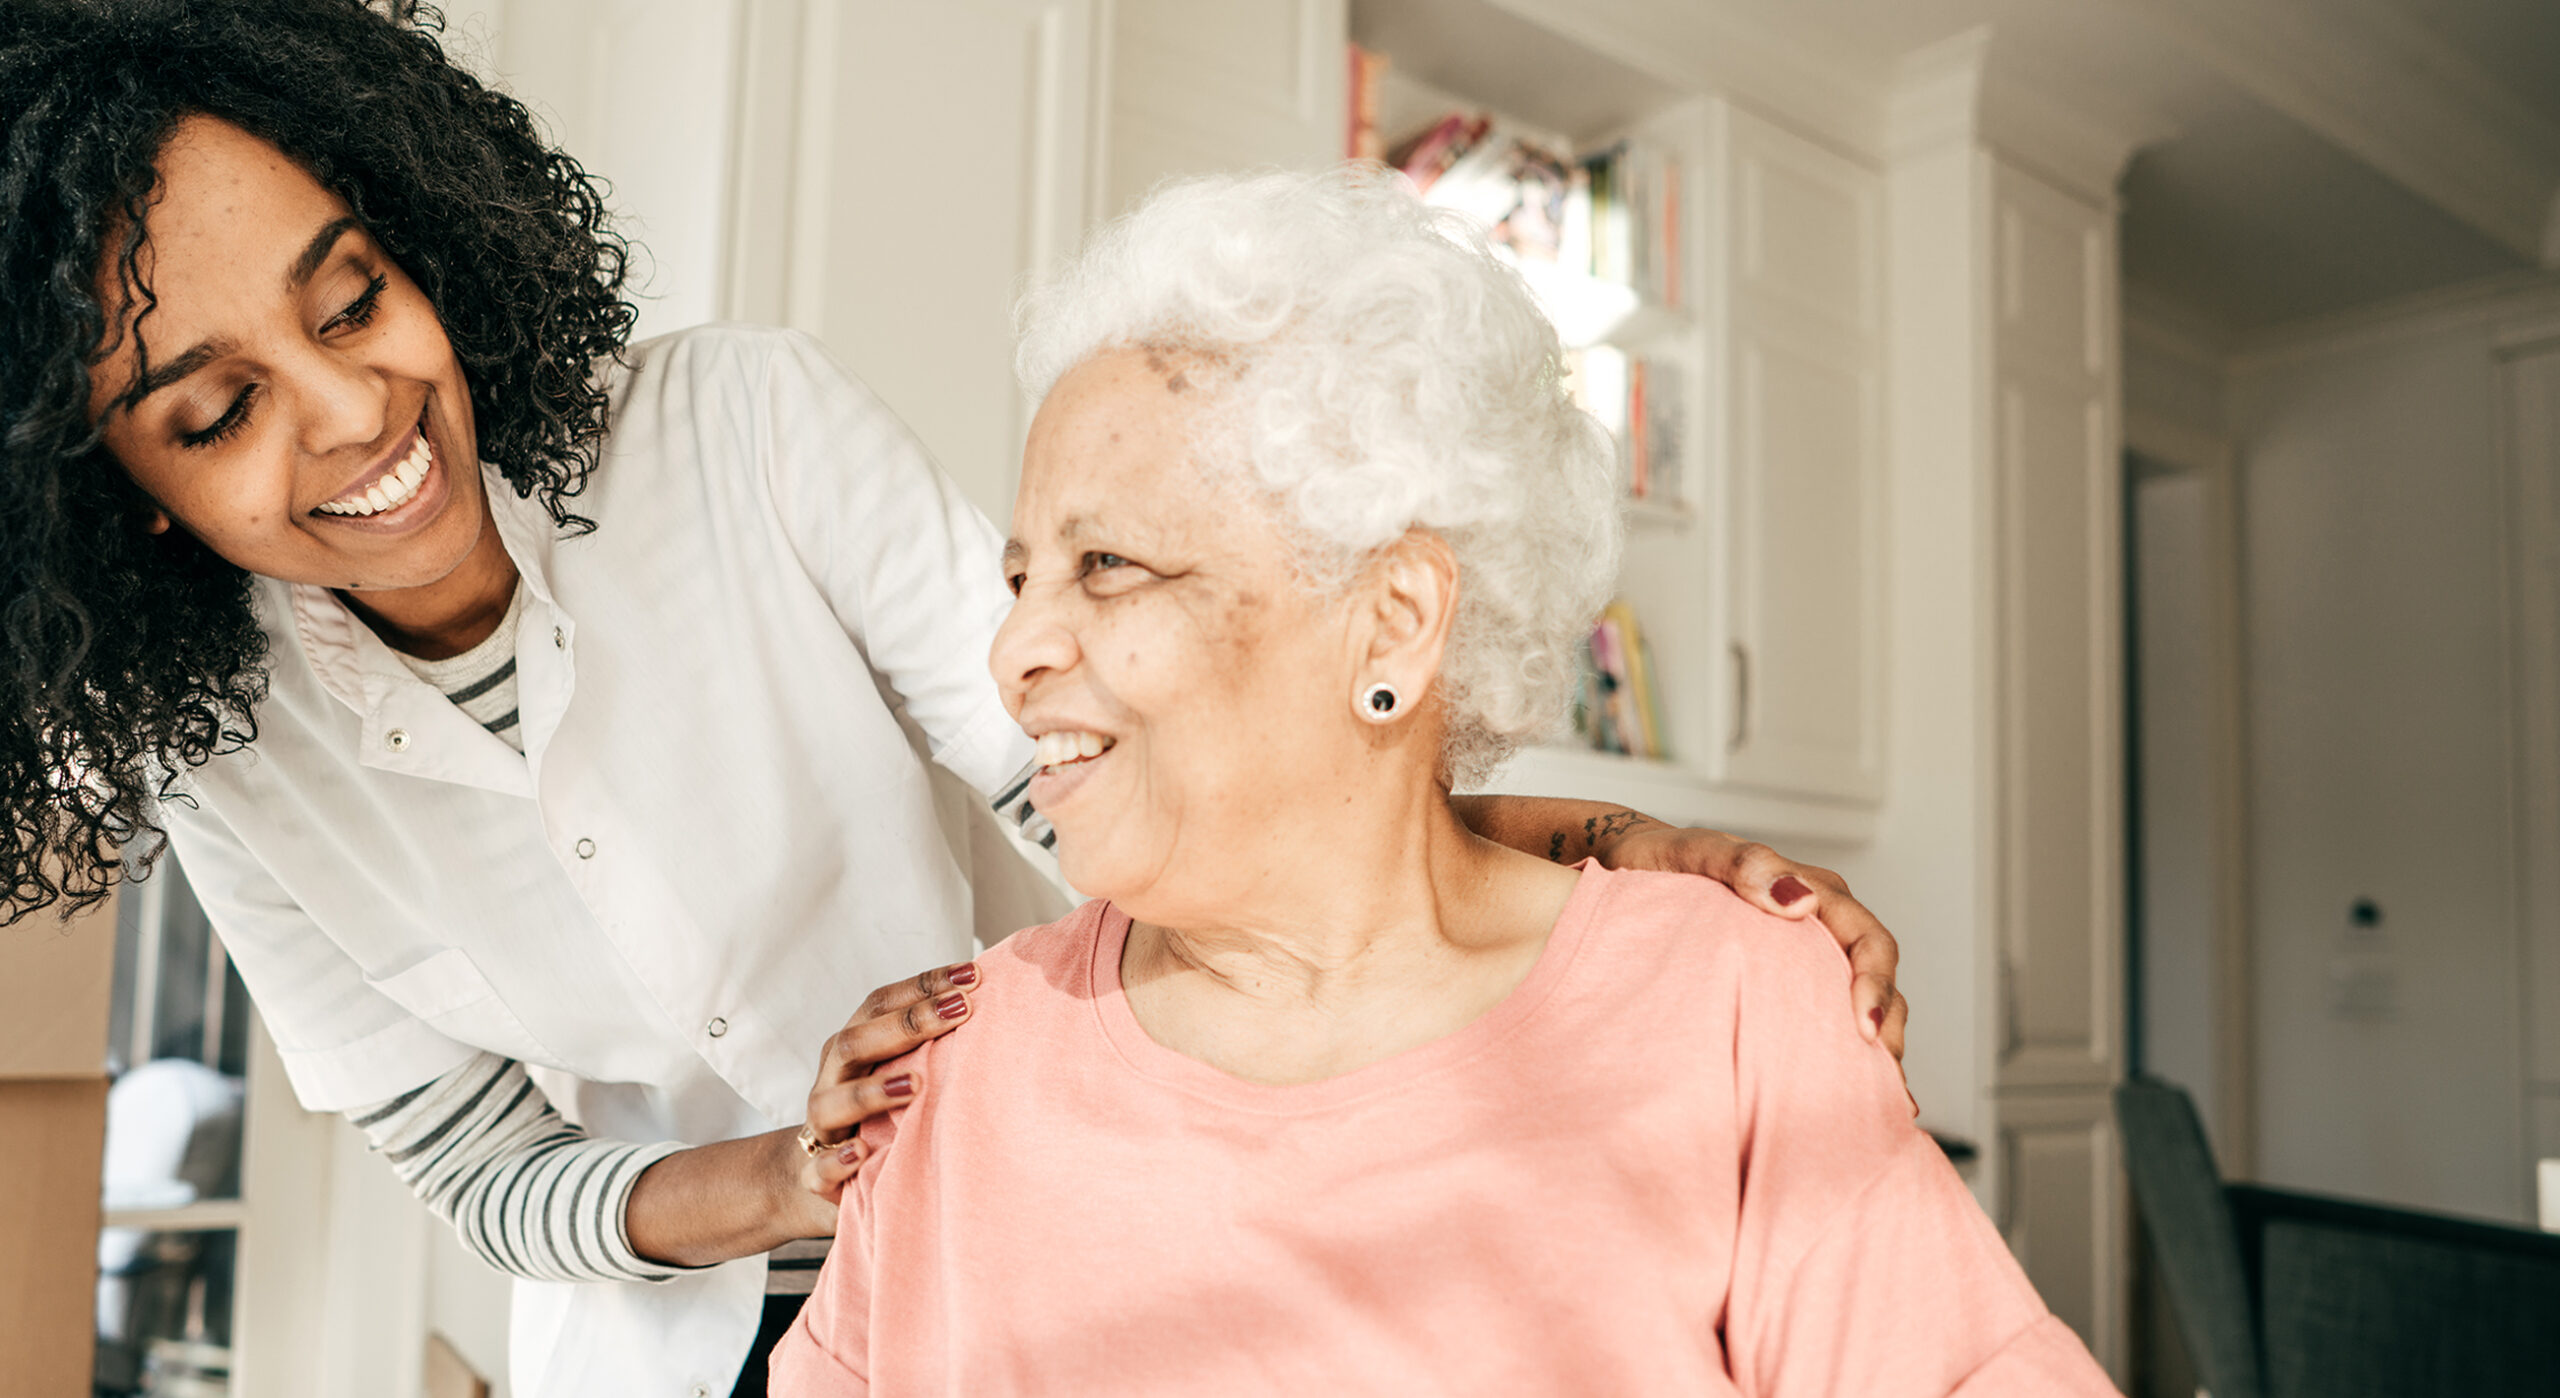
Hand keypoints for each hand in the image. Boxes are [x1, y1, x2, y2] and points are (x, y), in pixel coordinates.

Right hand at [795, 960, 979, 1209]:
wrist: (824, 1171)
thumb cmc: (878, 1110)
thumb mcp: (899, 1070)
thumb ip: (930, 1044)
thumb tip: (997, 1004)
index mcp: (853, 1045)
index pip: (882, 1004)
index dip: (924, 985)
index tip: (973, 975)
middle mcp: (833, 1077)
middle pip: (857, 1041)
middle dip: (909, 1023)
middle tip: (962, 1009)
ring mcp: (822, 1125)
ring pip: (831, 1102)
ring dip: (873, 1091)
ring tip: (916, 1084)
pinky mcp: (816, 1173)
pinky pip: (818, 1168)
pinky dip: (837, 1160)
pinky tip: (861, 1153)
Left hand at [1598, 826, 1908, 1063]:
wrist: (1627, 867)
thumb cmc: (1664, 859)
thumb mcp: (1698, 853)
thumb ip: (1744, 864)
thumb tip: (1800, 902)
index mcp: (1815, 891)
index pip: (1868, 940)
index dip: (1876, 985)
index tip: (1864, 1029)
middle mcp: (1820, 925)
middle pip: (1875, 979)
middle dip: (1886, 1028)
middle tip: (1881, 1078)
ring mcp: (1803, 956)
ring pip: (1857, 1001)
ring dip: (1871, 1046)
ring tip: (1875, 1094)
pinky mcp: (1782, 982)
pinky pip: (1819, 1015)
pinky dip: (1840, 1051)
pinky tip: (1847, 1089)